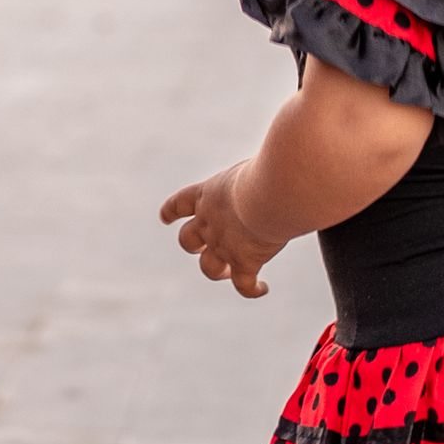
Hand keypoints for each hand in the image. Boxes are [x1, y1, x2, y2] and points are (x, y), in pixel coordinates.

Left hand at [161, 164, 287, 299]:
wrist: (272, 192)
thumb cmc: (270, 167)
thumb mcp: (254, 164)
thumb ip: (256, 170)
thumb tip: (279, 154)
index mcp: (208, 193)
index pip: (181, 202)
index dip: (171, 211)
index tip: (164, 217)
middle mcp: (210, 222)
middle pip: (188, 240)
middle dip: (195, 246)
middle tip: (207, 249)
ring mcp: (225, 245)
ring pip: (209, 268)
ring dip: (218, 271)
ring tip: (230, 273)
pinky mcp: (245, 262)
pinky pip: (244, 285)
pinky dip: (252, 290)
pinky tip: (262, 288)